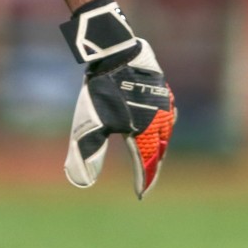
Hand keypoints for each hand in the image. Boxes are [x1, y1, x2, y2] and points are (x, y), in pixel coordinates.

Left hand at [60, 0, 175, 197]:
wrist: (116, 53)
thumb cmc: (102, 90)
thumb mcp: (91, 125)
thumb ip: (89, 153)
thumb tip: (82, 182)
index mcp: (146, 133)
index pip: (146, 163)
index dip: (143, 179)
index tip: (140, 194)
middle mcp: (160, 121)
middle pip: (159, 150)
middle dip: (153, 165)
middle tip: (148, 178)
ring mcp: (163, 104)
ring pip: (165, 132)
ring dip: (160, 146)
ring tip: (154, 154)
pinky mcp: (161, 89)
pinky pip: (166, 114)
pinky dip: (162, 125)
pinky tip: (159, 124)